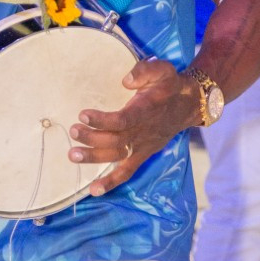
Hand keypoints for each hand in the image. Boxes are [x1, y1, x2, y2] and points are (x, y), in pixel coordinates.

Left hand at [67, 58, 198, 196]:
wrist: (187, 105)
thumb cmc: (169, 85)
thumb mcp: (162, 70)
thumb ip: (145, 71)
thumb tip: (126, 80)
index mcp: (146, 111)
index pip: (123, 120)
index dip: (102, 120)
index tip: (83, 115)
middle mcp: (143, 132)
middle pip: (115, 140)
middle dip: (92, 138)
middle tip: (73, 131)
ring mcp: (142, 146)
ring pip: (117, 157)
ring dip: (94, 158)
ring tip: (72, 155)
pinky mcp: (141, 155)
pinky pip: (127, 172)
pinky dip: (111, 182)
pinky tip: (94, 190)